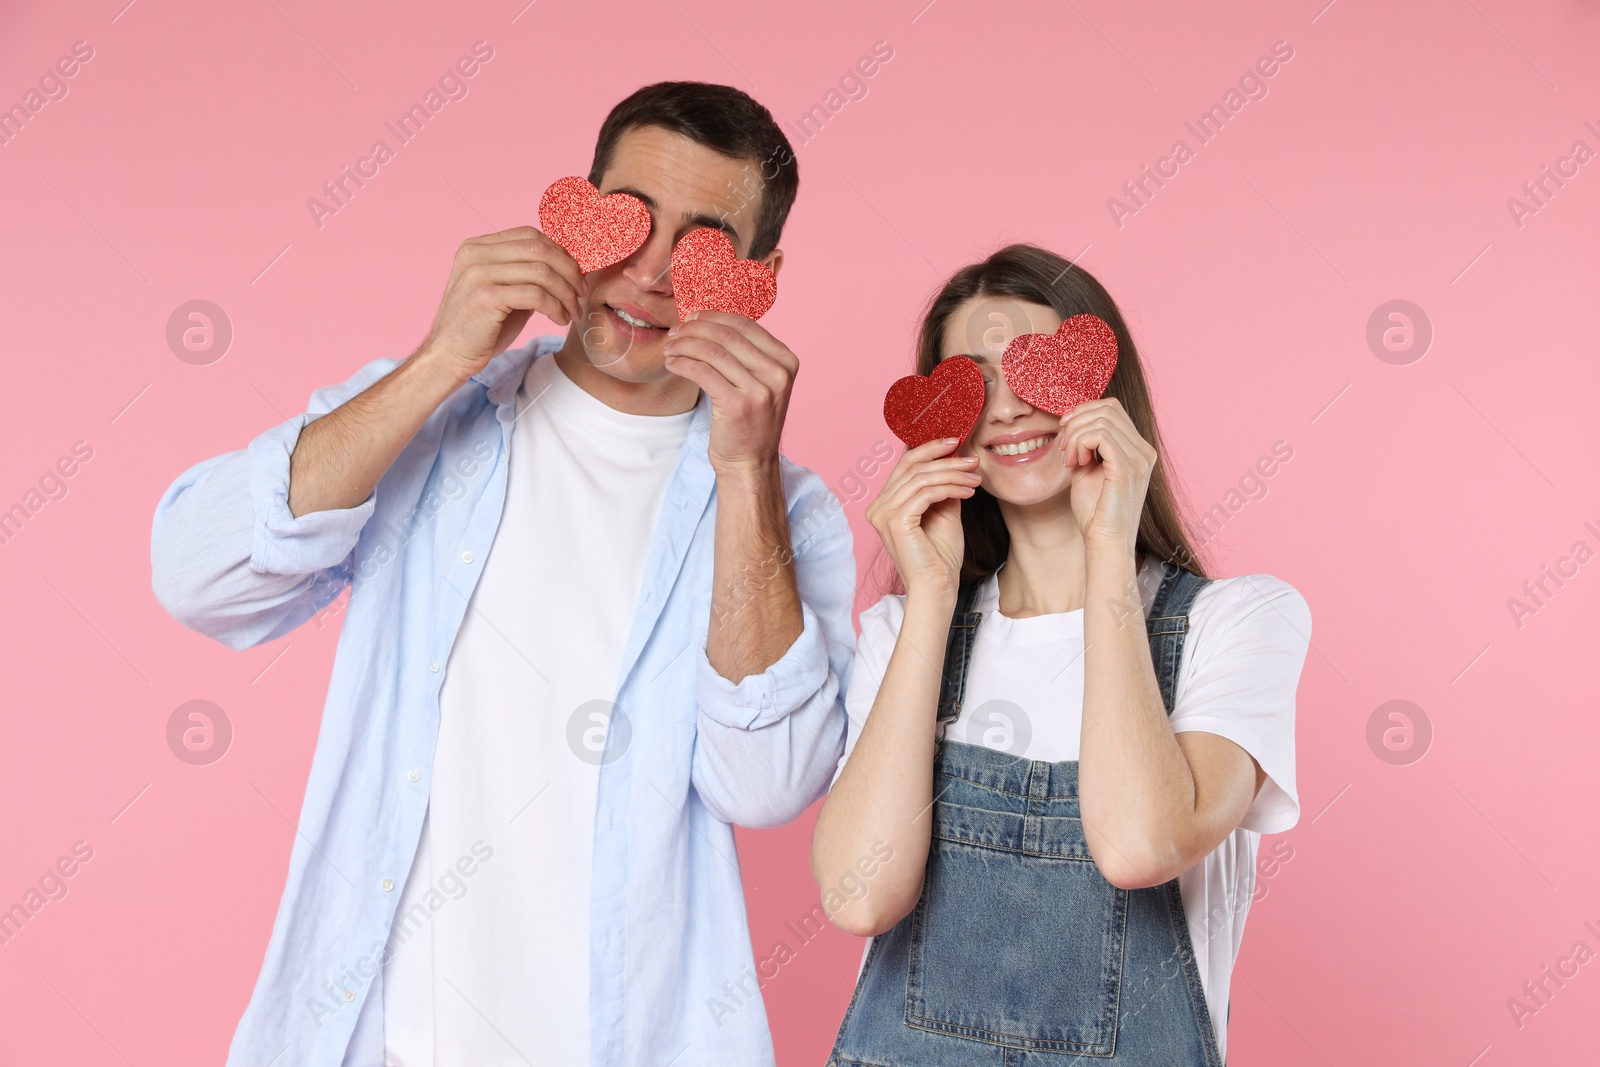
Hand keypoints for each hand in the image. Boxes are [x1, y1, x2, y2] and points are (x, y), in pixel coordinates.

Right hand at [417, 226, 583, 382]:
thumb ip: (526, 274)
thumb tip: (567, 265)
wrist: (449, 356)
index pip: (530, 235)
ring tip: (572, 312)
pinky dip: (555, 307)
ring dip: (566, 294)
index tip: (576, 277)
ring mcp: (478, 273)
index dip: (560, 253)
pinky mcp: (485, 296)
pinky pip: (535, 295)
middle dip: (569, 271)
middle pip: (539, 249)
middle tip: (581, 294)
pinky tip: (559, 319)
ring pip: (541, 272)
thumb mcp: (504, 292)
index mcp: (477, 247)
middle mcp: (475, 253)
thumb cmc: (481, 328)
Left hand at [659, 310, 797, 475]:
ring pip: (713, 352)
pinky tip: (672, 364)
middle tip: (675, 333)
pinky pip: (702, 372)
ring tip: (670, 348)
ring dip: (685, 345)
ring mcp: (761, 391)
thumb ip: (746, 354)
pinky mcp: (738, 406)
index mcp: (786, 361)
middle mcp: (778, 374)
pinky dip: (682, 363)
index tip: (692, 318)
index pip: (746, 325)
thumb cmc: (749, 422)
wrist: (751, 463)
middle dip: (695, 329)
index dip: (714, 317)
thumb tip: (707, 321)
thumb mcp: (760, 382)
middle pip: (727, 335)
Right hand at [866, 438, 980, 601]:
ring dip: (953, 474)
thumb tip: (955, 459)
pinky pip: (926, 493)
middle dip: (945, 459)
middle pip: (911, 466)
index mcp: (885, 503)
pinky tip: (968, 492)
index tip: (957, 443)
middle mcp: (878, 506)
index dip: (930, 449)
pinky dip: (950, 488)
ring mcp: (883, 513)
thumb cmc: (940, 556)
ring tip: (975, 479)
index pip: (905, 464)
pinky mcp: (895, 521)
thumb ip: (942, 487)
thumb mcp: (944, 512)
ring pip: (921, 477)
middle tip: (973, 460)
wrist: (937, 587)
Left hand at [1058, 397, 1156, 553]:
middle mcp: (1144, 450)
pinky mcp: (1127, 468)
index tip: (1063, 430)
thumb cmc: (1094, 511)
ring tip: (1069, 460)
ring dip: (1075, 436)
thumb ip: (1085, 444)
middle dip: (1077, 422)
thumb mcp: (1087, 469)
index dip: (1084, 411)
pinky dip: (1080, 443)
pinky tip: (1076, 463)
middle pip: (1107, 408)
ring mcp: (1139, 458)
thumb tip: (1070, 420)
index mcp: (1138, 448)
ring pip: (1101, 420)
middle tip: (1063, 448)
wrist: (1104, 541)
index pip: (1112, 408)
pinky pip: (1100, 435)